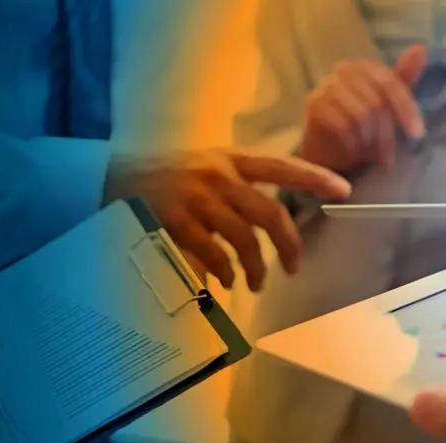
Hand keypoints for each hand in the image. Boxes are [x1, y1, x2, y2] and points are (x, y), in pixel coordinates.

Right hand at [103, 150, 351, 291]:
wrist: (102, 177)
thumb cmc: (160, 177)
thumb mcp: (202, 168)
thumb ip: (236, 187)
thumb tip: (271, 223)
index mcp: (228, 158)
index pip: (281, 165)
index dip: (314, 177)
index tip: (344, 191)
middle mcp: (216, 174)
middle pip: (269, 211)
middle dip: (289, 243)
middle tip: (295, 267)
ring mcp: (195, 196)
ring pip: (243, 237)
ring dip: (256, 266)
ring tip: (258, 282)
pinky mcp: (173, 220)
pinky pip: (212, 252)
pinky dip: (223, 271)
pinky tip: (226, 281)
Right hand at [301, 45, 427, 171]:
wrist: (328, 153)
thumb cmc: (362, 128)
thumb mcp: (389, 105)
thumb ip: (403, 79)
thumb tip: (420, 48)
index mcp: (365, 67)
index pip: (391, 83)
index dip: (406, 109)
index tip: (417, 134)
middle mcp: (344, 71)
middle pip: (377, 102)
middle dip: (387, 134)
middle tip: (389, 158)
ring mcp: (326, 87)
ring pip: (362, 114)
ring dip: (371, 142)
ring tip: (371, 156)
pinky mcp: (314, 106)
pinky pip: (343, 125)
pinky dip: (353, 144)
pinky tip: (354, 153)